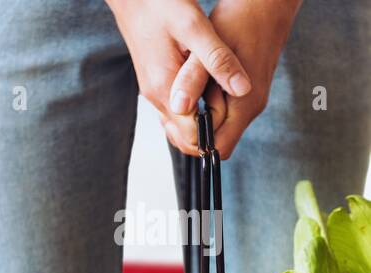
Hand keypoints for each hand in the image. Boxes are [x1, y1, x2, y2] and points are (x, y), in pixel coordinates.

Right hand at [106, 0, 252, 155]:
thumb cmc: (160, 6)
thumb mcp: (195, 27)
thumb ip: (217, 60)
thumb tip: (242, 89)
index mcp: (165, 88)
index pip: (191, 135)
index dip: (215, 133)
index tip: (236, 117)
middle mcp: (156, 96)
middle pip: (183, 136)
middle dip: (210, 133)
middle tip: (234, 112)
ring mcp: (153, 91)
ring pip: (178, 124)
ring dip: (202, 121)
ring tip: (225, 101)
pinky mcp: (155, 83)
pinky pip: (175, 109)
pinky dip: (194, 109)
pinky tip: (210, 91)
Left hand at [179, 0, 301, 158]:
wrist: (265, 5)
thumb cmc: (239, 22)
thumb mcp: (208, 50)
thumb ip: (193, 80)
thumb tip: (178, 108)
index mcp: (244, 105)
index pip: (216, 149)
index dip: (192, 141)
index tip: (175, 120)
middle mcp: (250, 108)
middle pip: (215, 143)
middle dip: (191, 131)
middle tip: (176, 104)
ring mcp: (249, 102)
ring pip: (216, 128)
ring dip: (195, 117)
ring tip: (183, 92)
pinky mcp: (244, 93)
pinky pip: (219, 112)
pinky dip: (203, 106)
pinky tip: (192, 86)